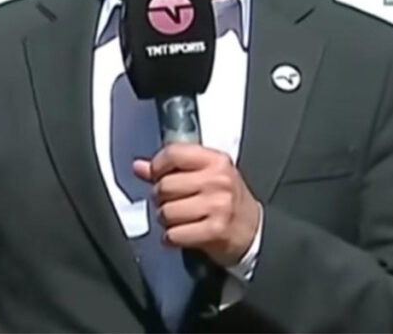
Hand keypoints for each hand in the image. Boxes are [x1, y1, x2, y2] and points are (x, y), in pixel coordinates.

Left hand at [133, 144, 260, 267]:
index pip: (173, 153)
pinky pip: (173, 235)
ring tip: (181, 219)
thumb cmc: (227, 200)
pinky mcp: (214, 231)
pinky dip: (172, 238)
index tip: (158, 175)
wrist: (253, 231)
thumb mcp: (208, 176)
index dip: (157, 166)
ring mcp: (218, 206)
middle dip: (162, 199)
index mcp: (217, 161)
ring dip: (166, 221)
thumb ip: (174, 169)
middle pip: (164, 186)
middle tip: (174, 203)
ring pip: (166, 212)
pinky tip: (184, 234)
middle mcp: (219, 180)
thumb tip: (139, 166)